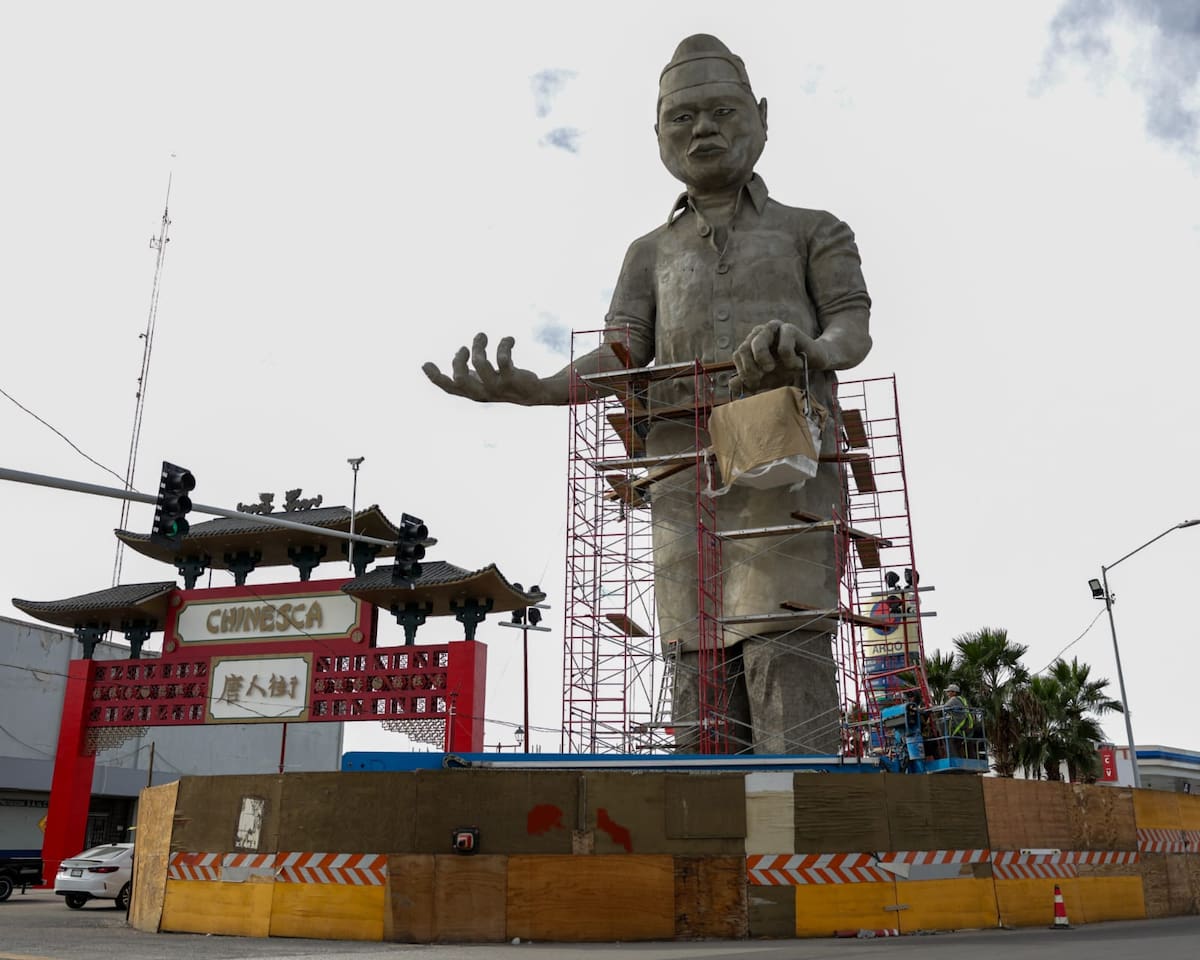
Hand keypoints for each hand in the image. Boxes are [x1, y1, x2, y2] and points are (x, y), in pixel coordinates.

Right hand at [423, 333, 548, 404]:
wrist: (535, 393)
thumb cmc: (504, 383)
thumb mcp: (484, 379)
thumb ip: (468, 372)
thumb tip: (455, 356)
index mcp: (473, 392)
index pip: (450, 388)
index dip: (436, 377)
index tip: (425, 363)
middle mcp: (483, 392)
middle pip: (461, 379)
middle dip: (459, 360)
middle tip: (464, 348)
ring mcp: (498, 387)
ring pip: (480, 364)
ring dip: (479, 346)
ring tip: (482, 336)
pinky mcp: (512, 379)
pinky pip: (503, 359)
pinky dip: (504, 345)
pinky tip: (510, 339)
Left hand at [731, 320, 828, 394]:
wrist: (814, 362)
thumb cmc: (787, 369)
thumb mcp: (766, 379)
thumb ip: (749, 382)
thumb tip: (731, 385)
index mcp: (751, 342)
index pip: (738, 355)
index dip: (743, 371)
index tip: (755, 383)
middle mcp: (760, 332)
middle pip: (743, 349)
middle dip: (750, 369)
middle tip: (762, 378)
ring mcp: (773, 328)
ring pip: (757, 343)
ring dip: (763, 361)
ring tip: (774, 369)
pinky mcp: (790, 329)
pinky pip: (783, 348)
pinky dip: (789, 362)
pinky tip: (797, 365)